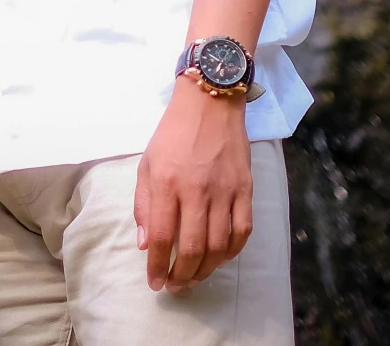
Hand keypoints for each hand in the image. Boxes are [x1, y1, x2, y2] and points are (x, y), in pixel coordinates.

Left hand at [133, 79, 253, 291]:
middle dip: (181, 275)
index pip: (162, 236)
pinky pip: (242, 231)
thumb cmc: (173, 133)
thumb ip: (144, 205)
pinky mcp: (245, 189)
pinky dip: (231, 252)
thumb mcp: (147, 164)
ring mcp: (224, 190)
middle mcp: (196, 189)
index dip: (157, 266)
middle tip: (174, 287)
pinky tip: (220, 259)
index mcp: (166, 182)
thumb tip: (146, 245)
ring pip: (218, 245)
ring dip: (205, 270)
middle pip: (190, 247)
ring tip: (193, 278)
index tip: (154, 283)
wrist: (210, 103)